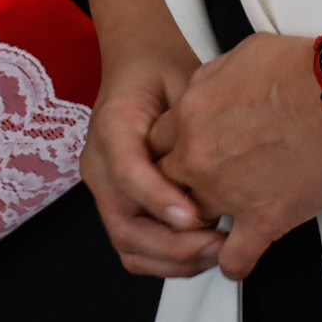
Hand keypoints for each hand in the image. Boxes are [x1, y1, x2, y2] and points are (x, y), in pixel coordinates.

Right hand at [75, 0, 226, 279]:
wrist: (138, 62)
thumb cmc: (163, 68)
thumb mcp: (184, 81)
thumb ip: (193, 122)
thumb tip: (220, 167)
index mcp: (112, 125)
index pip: (127, 172)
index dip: (160, 199)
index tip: (196, 216)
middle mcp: (100, 165)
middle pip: (125, 226)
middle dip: (174, 246)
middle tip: (220, 245)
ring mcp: (105, 189)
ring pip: (129, 245)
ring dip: (173, 260)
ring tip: (217, 252)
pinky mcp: (119, 203)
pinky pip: (135, 246)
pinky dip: (167, 260)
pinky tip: (202, 252)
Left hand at [145, 34, 321, 280]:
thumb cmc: (302, 70)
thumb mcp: (239, 55)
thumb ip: (209, 81)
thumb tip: (203, 93)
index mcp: (191, 114)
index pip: (154, 145)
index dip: (170, 151)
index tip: (184, 155)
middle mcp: (199, 158)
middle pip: (165, 186)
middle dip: (179, 187)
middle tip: (202, 184)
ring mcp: (228, 194)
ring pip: (191, 225)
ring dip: (204, 223)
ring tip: (222, 217)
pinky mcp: (263, 220)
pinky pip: (234, 259)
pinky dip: (234, 262)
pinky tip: (238, 254)